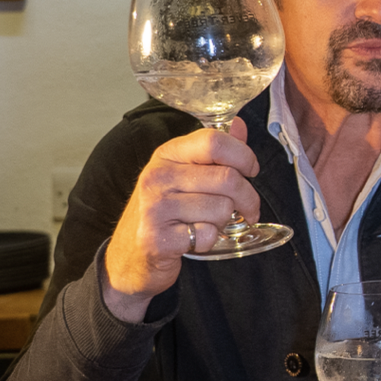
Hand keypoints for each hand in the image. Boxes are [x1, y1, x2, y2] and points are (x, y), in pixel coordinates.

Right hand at [102, 119, 260, 321]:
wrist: (129, 255)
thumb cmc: (163, 210)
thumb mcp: (183, 173)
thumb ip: (213, 150)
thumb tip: (239, 125)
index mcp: (167, 154)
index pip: (215, 141)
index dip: (244, 156)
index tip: (251, 170)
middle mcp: (157, 176)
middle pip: (227, 177)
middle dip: (248, 197)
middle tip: (248, 208)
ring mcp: (155, 208)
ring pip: (222, 208)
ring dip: (224, 220)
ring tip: (208, 222)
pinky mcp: (158, 239)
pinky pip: (207, 235)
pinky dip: (209, 240)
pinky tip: (194, 238)